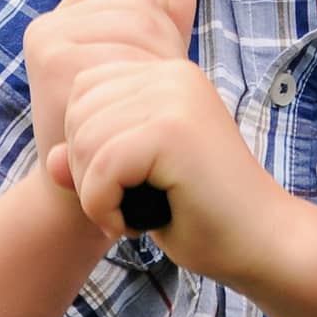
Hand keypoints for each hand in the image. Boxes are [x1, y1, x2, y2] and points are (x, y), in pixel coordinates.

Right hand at [22, 0, 197, 199]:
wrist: (91, 196)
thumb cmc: (121, 133)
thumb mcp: (142, 73)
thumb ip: (162, 27)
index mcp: (61, 18)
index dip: (152, 10)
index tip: (152, 58)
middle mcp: (48, 24)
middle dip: (164, 37)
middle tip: (158, 87)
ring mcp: (49, 39)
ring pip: (139, 17)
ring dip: (160, 57)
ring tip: (149, 99)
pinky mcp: (55, 61)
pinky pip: (127, 43)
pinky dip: (148, 74)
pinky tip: (141, 107)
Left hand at [46, 56, 292, 284]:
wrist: (261, 243)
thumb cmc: (202, 215)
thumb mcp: (136, 181)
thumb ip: (94, 160)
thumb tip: (54, 160)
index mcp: (168, 75)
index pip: (85, 90)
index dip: (86, 146)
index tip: (120, 185)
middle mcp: (173, 74)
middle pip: (78, 111)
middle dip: (86, 170)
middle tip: (123, 206)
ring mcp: (176, 97)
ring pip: (86, 140)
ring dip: (95, 193)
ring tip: (131, 214)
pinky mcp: (174, 129)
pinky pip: (103, 166)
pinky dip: (103, 207)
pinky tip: (133, 225)